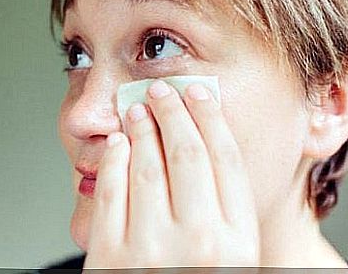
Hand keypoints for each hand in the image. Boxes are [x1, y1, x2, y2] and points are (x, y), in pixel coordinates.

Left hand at [82, 80, 259, 269]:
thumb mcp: (232, 260)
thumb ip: (226, 213)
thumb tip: (210, 149)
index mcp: (238, 244)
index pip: (225, 160)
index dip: (210, 118)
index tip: (200, 94)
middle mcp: (199, 244)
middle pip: (187, 154)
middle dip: (174, 112)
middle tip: (165, 91)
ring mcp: (150, 252)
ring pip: (146, 166)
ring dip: (141, 129)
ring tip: (139, 109)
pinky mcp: (109, 259)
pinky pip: (111, 192)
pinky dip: (113, 160)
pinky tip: (117, 144)